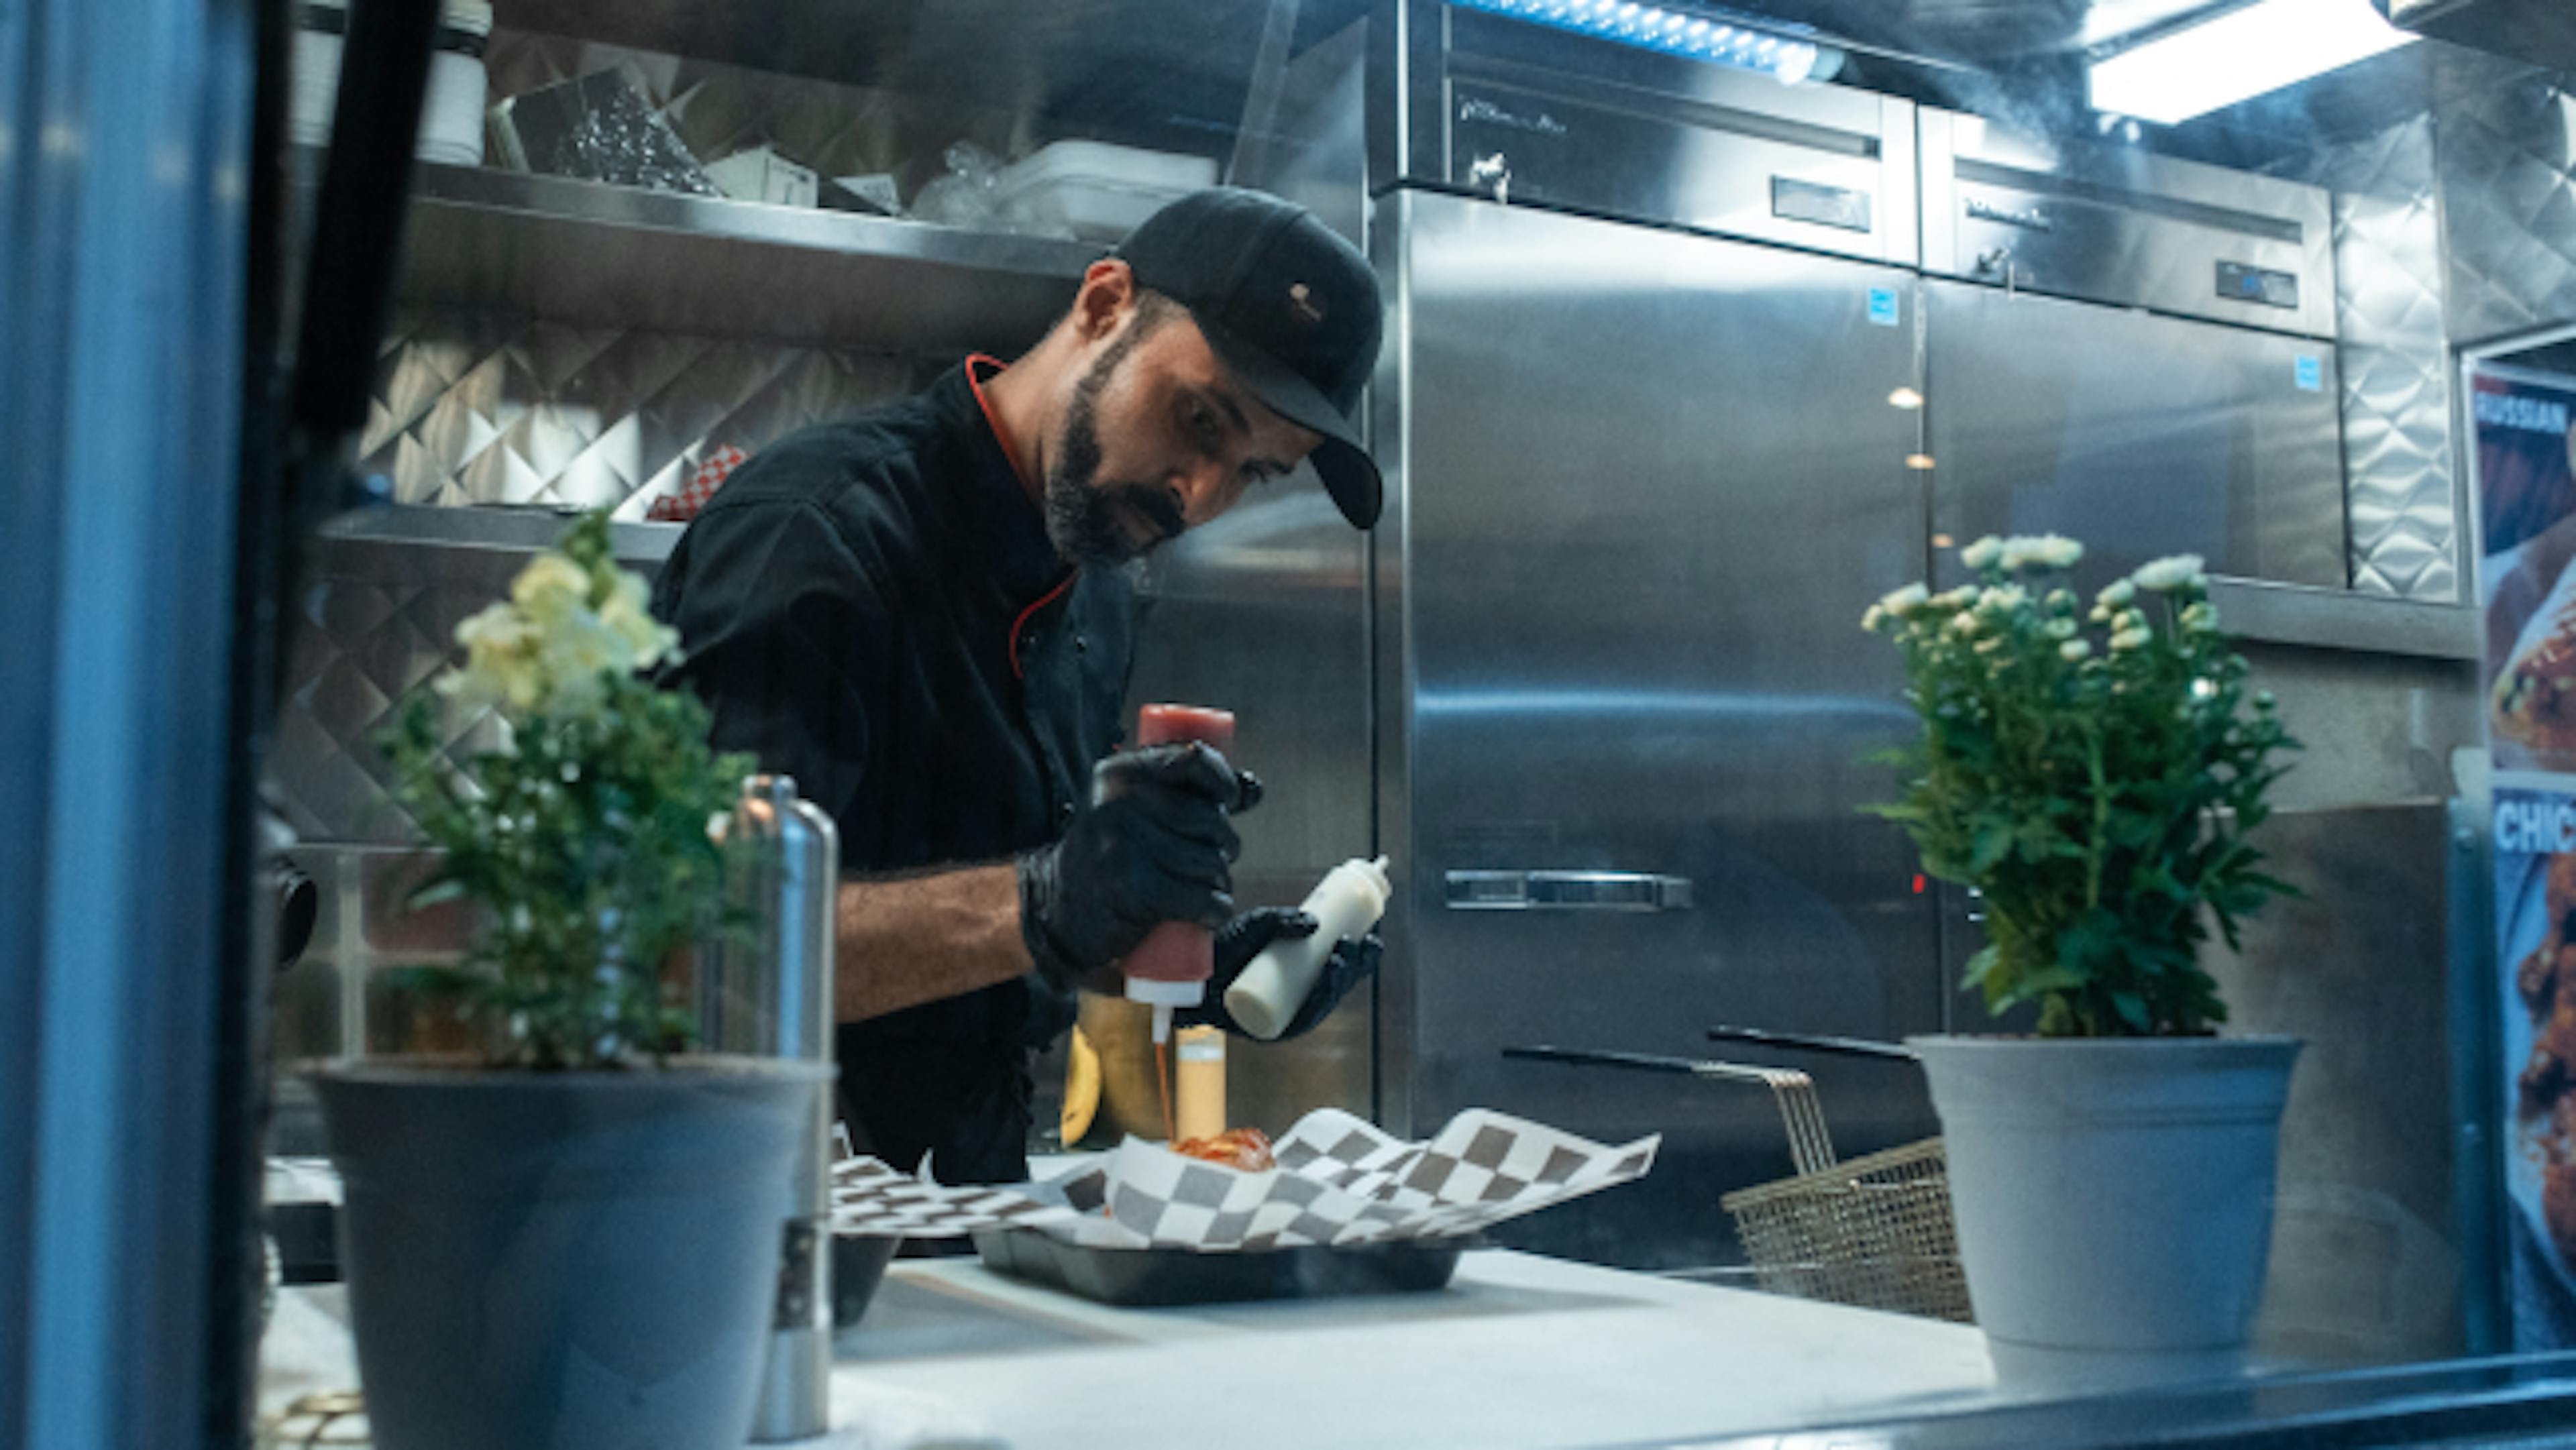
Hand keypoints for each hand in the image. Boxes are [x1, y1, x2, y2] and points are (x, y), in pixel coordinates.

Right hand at [1016, 742, 1260, 989]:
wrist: (1054, 907)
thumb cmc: (1106, 852)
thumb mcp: (1131, 807)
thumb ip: (1183, 791)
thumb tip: (1253, 788)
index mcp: (1120, 773)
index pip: (1194, 758)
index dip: (1223, 780)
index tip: (1229, 801)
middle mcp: (1119, 804)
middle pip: (1208, 817)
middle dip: (1226, 843)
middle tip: (1215, 859)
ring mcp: (1124, 847)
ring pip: (1209, 861)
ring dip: (1220, 880)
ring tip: (1206, 887)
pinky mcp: (1134, 891)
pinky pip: (1201, 898)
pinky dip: (1216, 909)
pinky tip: (1212, 912)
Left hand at [1184, 906, 1381, 1039]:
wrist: (1185, 972)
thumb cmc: (1222, 948)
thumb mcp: (1255, 925)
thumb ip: (1281, 919)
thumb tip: (1313, 923)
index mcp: (1302, 970)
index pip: (1340, 962)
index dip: (1361, 952)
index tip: (1373, 933)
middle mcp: (1298, 994)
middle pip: (1338, 984)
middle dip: (1356, 965)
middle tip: (1358, 943)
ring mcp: (1285, 1013)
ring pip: (1324, 1003)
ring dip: (1340, 982)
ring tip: (1341, 958)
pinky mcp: (1271, 1031)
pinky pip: (1301, 1022)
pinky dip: (1317, 1006)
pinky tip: (1324, 986)